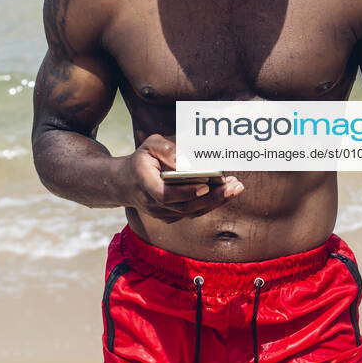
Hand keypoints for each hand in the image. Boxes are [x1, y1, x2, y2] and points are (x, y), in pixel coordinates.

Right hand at [121, 134, 243, 222]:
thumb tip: (187, 162)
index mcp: (145, 185)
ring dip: (216, 201)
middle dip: (212, 197)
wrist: (126, 183)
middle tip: (232, 185)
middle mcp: (153, 205)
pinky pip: (194, 212)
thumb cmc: (143, 159)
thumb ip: (167, 150)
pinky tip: (227, 192)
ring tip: (236, 187)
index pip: (165, 195)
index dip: (185, 193)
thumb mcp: (150, 146)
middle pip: (185, 207)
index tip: (205, 185)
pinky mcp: (172, 216)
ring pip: (192, 212)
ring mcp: (163, 214)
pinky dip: (211, 203)